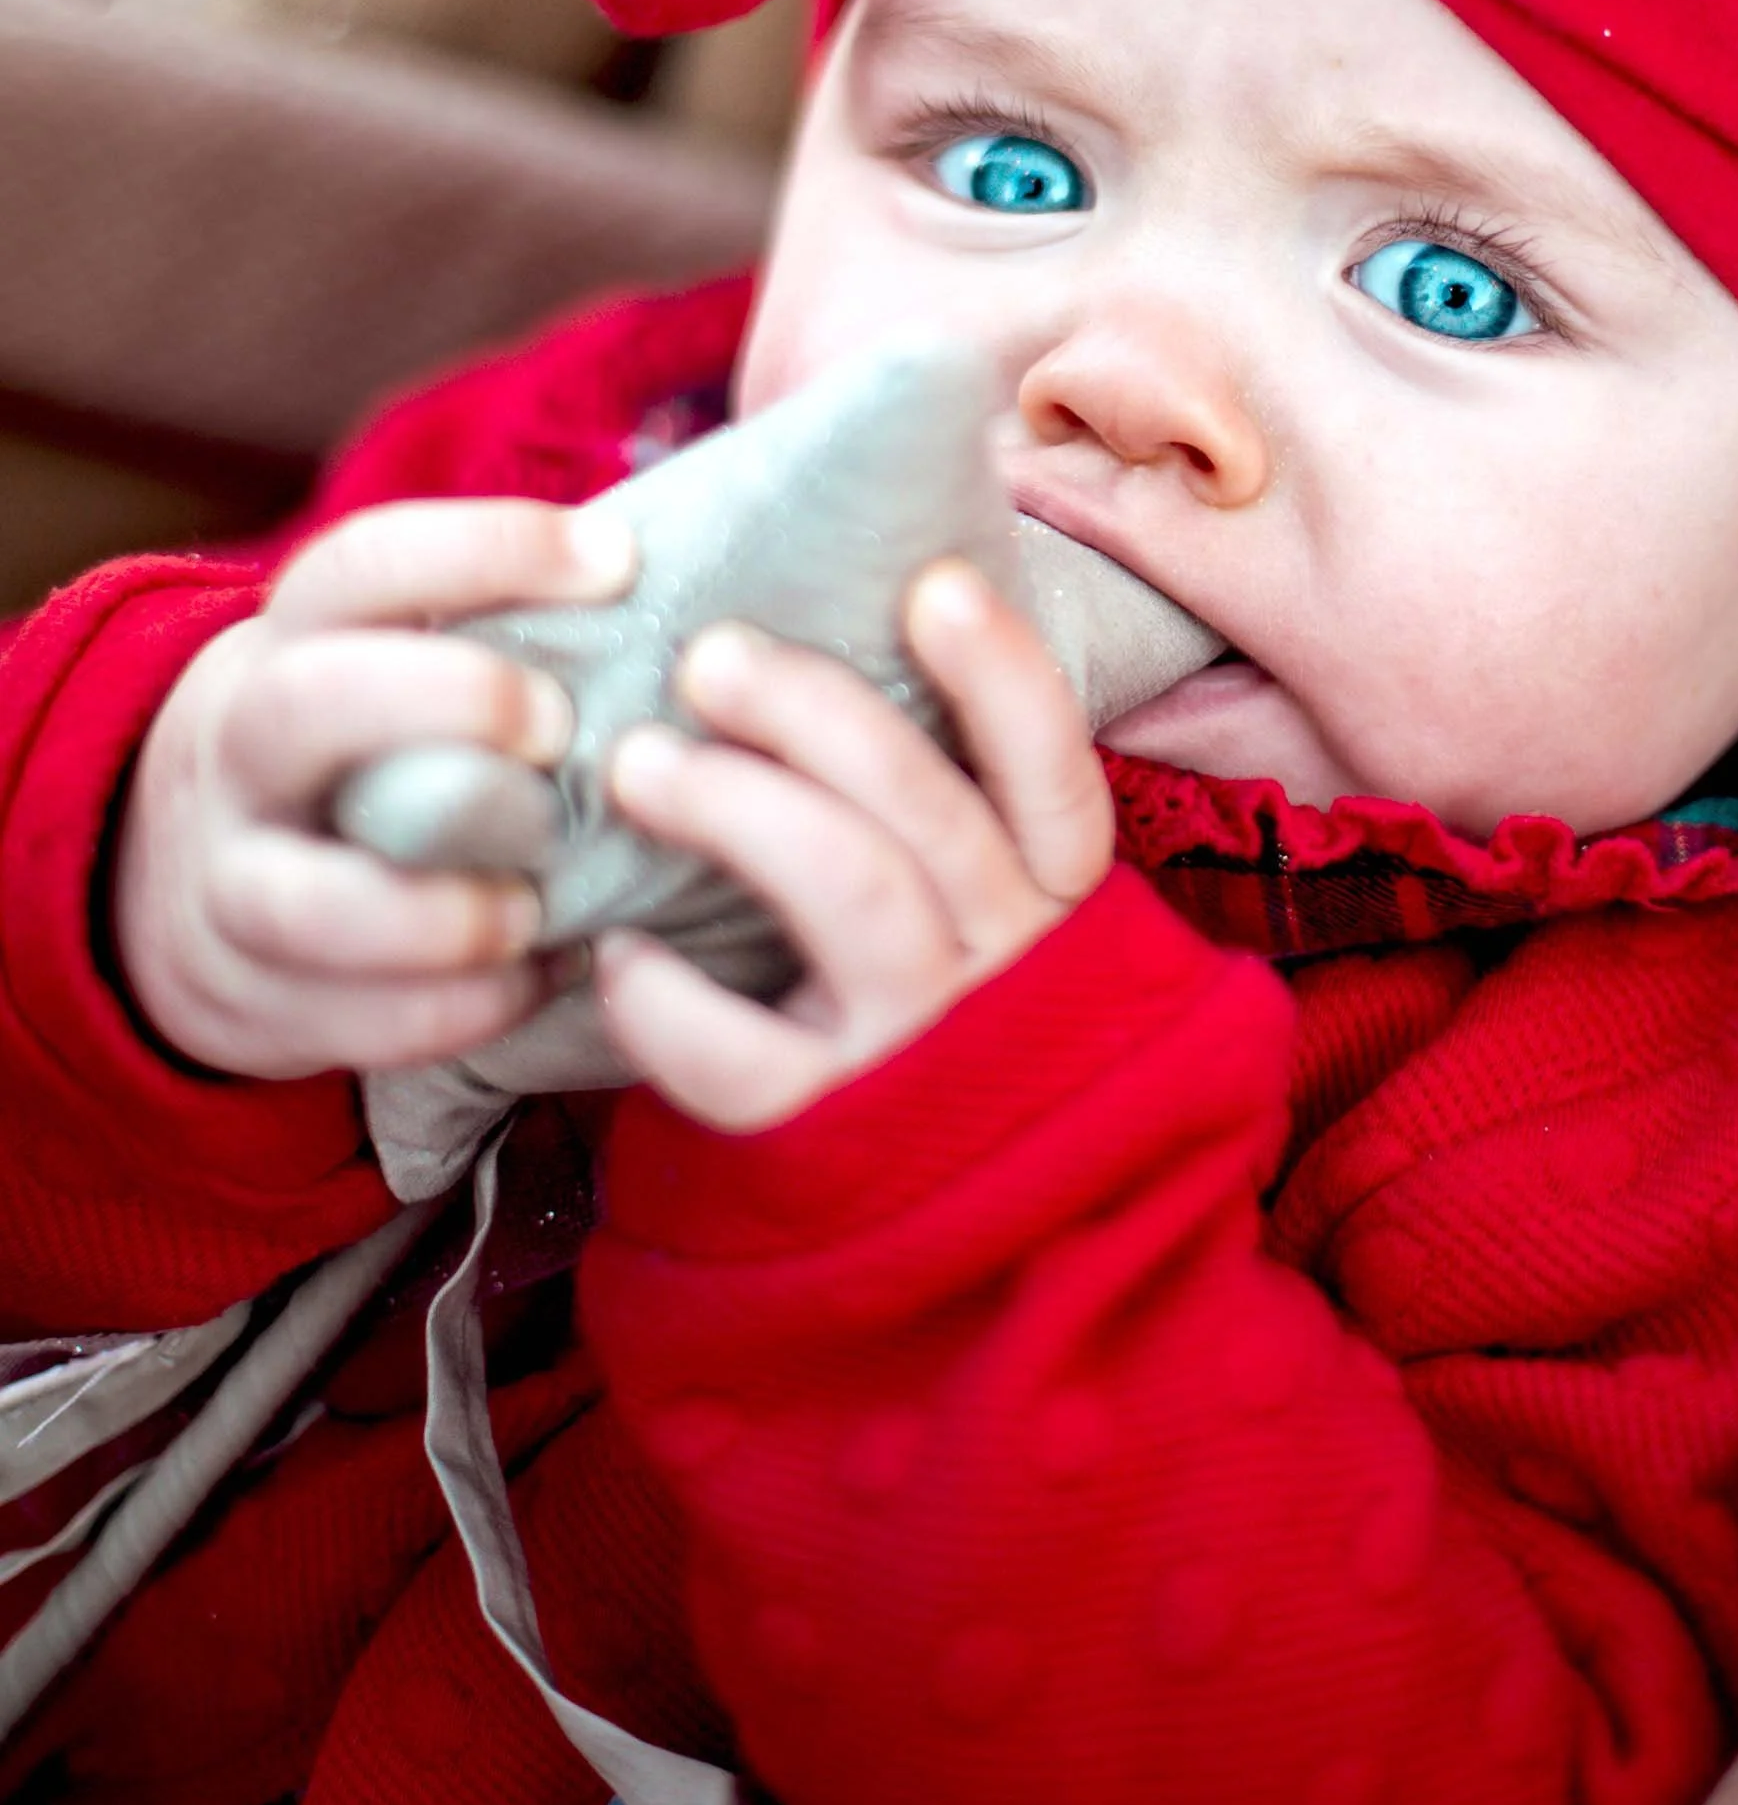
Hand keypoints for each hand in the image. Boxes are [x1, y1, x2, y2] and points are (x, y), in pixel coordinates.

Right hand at [116, 496, 637, 1079]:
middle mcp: (244, 749)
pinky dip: (456, 1009)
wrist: (184, 878)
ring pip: (305, 898)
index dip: (488, 549)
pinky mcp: (250, 996)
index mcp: (293, 640)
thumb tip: (681, 602)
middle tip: (559, 730)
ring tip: (538, 904)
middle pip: (307, 704)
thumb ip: (493, 632)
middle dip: (450, 704)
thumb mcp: (381, 663)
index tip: (615, 560)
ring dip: (443, 910)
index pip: (364, 564)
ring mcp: (231, 879)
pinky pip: (349, 1019)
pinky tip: (540, 977)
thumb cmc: (359, 750)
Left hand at [592, 560, 1113, 1131]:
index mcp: (1048, 893)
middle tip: (711, 658)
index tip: (935, 586)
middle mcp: (1007, 964)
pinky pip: (746, 1055)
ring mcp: (924, 1050)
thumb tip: (810, 621)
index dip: (1003, 674)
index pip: (1053, 770)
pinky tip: (618, 956)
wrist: (920, 1217)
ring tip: (638, 765)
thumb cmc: (911, 989)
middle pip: (928, 810)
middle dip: (814, 713)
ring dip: (736, 806)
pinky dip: (668, 1000)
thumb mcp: (959, 895)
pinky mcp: (836, 1136)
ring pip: (853, 892)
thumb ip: (920, 787)